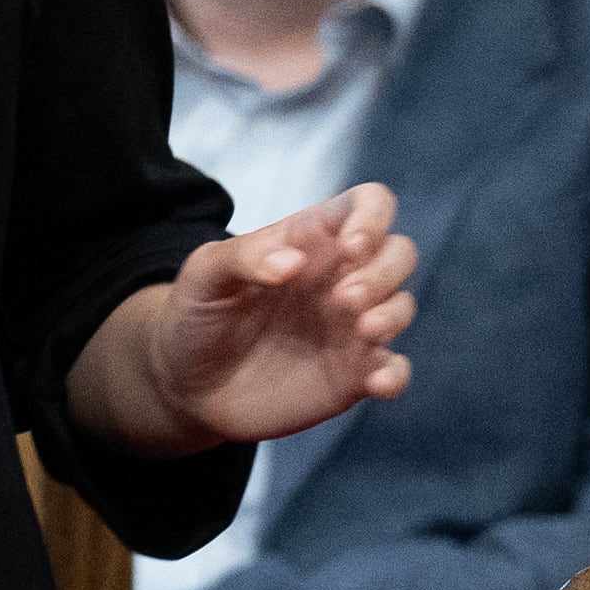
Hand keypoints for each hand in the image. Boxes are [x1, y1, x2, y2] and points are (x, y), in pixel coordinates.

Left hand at [73, 184, 416, 456]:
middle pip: (399, 253)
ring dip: (394, 314)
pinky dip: (396, 374)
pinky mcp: (351, 375)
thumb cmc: (196, 314)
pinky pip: (394, 369)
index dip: (373, 217)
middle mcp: (339, 278)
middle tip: (345, 297)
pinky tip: (376, 382)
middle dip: (386, 270)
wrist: (186, 384)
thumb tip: (294, 262)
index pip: (368, 205)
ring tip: (362, 329)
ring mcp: (349, 327)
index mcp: (311, 240)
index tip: (350, 245)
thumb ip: (244, 256)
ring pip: (403, 306)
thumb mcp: (204, 273)